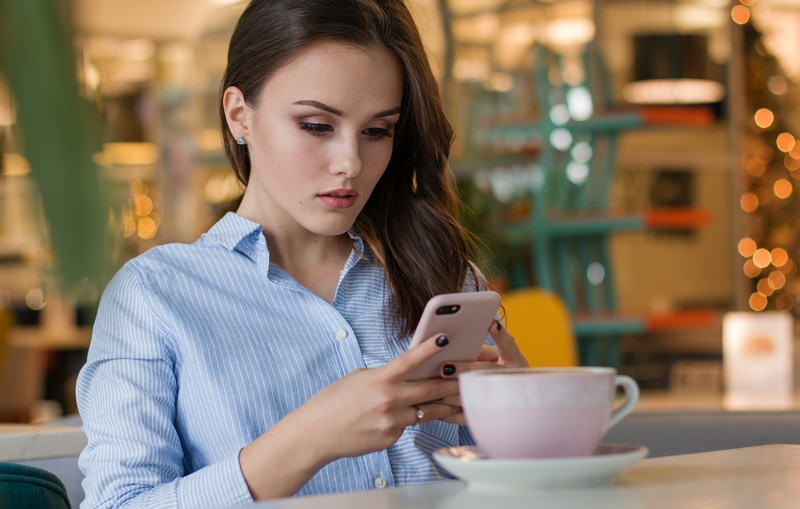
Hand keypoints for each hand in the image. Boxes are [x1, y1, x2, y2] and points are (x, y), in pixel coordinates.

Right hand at [288, 332, 461, 463]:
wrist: (316, 434)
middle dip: (453, 381)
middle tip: (471, 375)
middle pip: (430, 389)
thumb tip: (406, 374)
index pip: (409, 360)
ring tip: (464, 399)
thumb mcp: (357, 377)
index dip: (429, 348)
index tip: (445, 338)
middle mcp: (388, 400)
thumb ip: (384, 375)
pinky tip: (406, 415)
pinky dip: (410, 419)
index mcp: (379, 379)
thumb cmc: (333, 401)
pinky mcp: (391, 438)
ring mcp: (391, 422)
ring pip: (426, 411)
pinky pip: (408, 425)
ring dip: (444, 404)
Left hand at [432, 320, 528, 424]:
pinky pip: (470, 417)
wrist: (516, 409)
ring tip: (433, 389)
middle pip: (489, 371)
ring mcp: (504, 399)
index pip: (509, 344)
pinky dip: (451, 414)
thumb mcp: (494, 360)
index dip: (501, 335)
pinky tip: (436, 409)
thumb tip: (446, 345)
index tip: (492, 323)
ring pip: (477, 396)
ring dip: (453, 394)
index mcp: (515, 361)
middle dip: (465, 369)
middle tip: (445, 367)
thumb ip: (476, 353)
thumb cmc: (495, 374)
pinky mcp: (491, 418)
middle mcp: (513, 379)